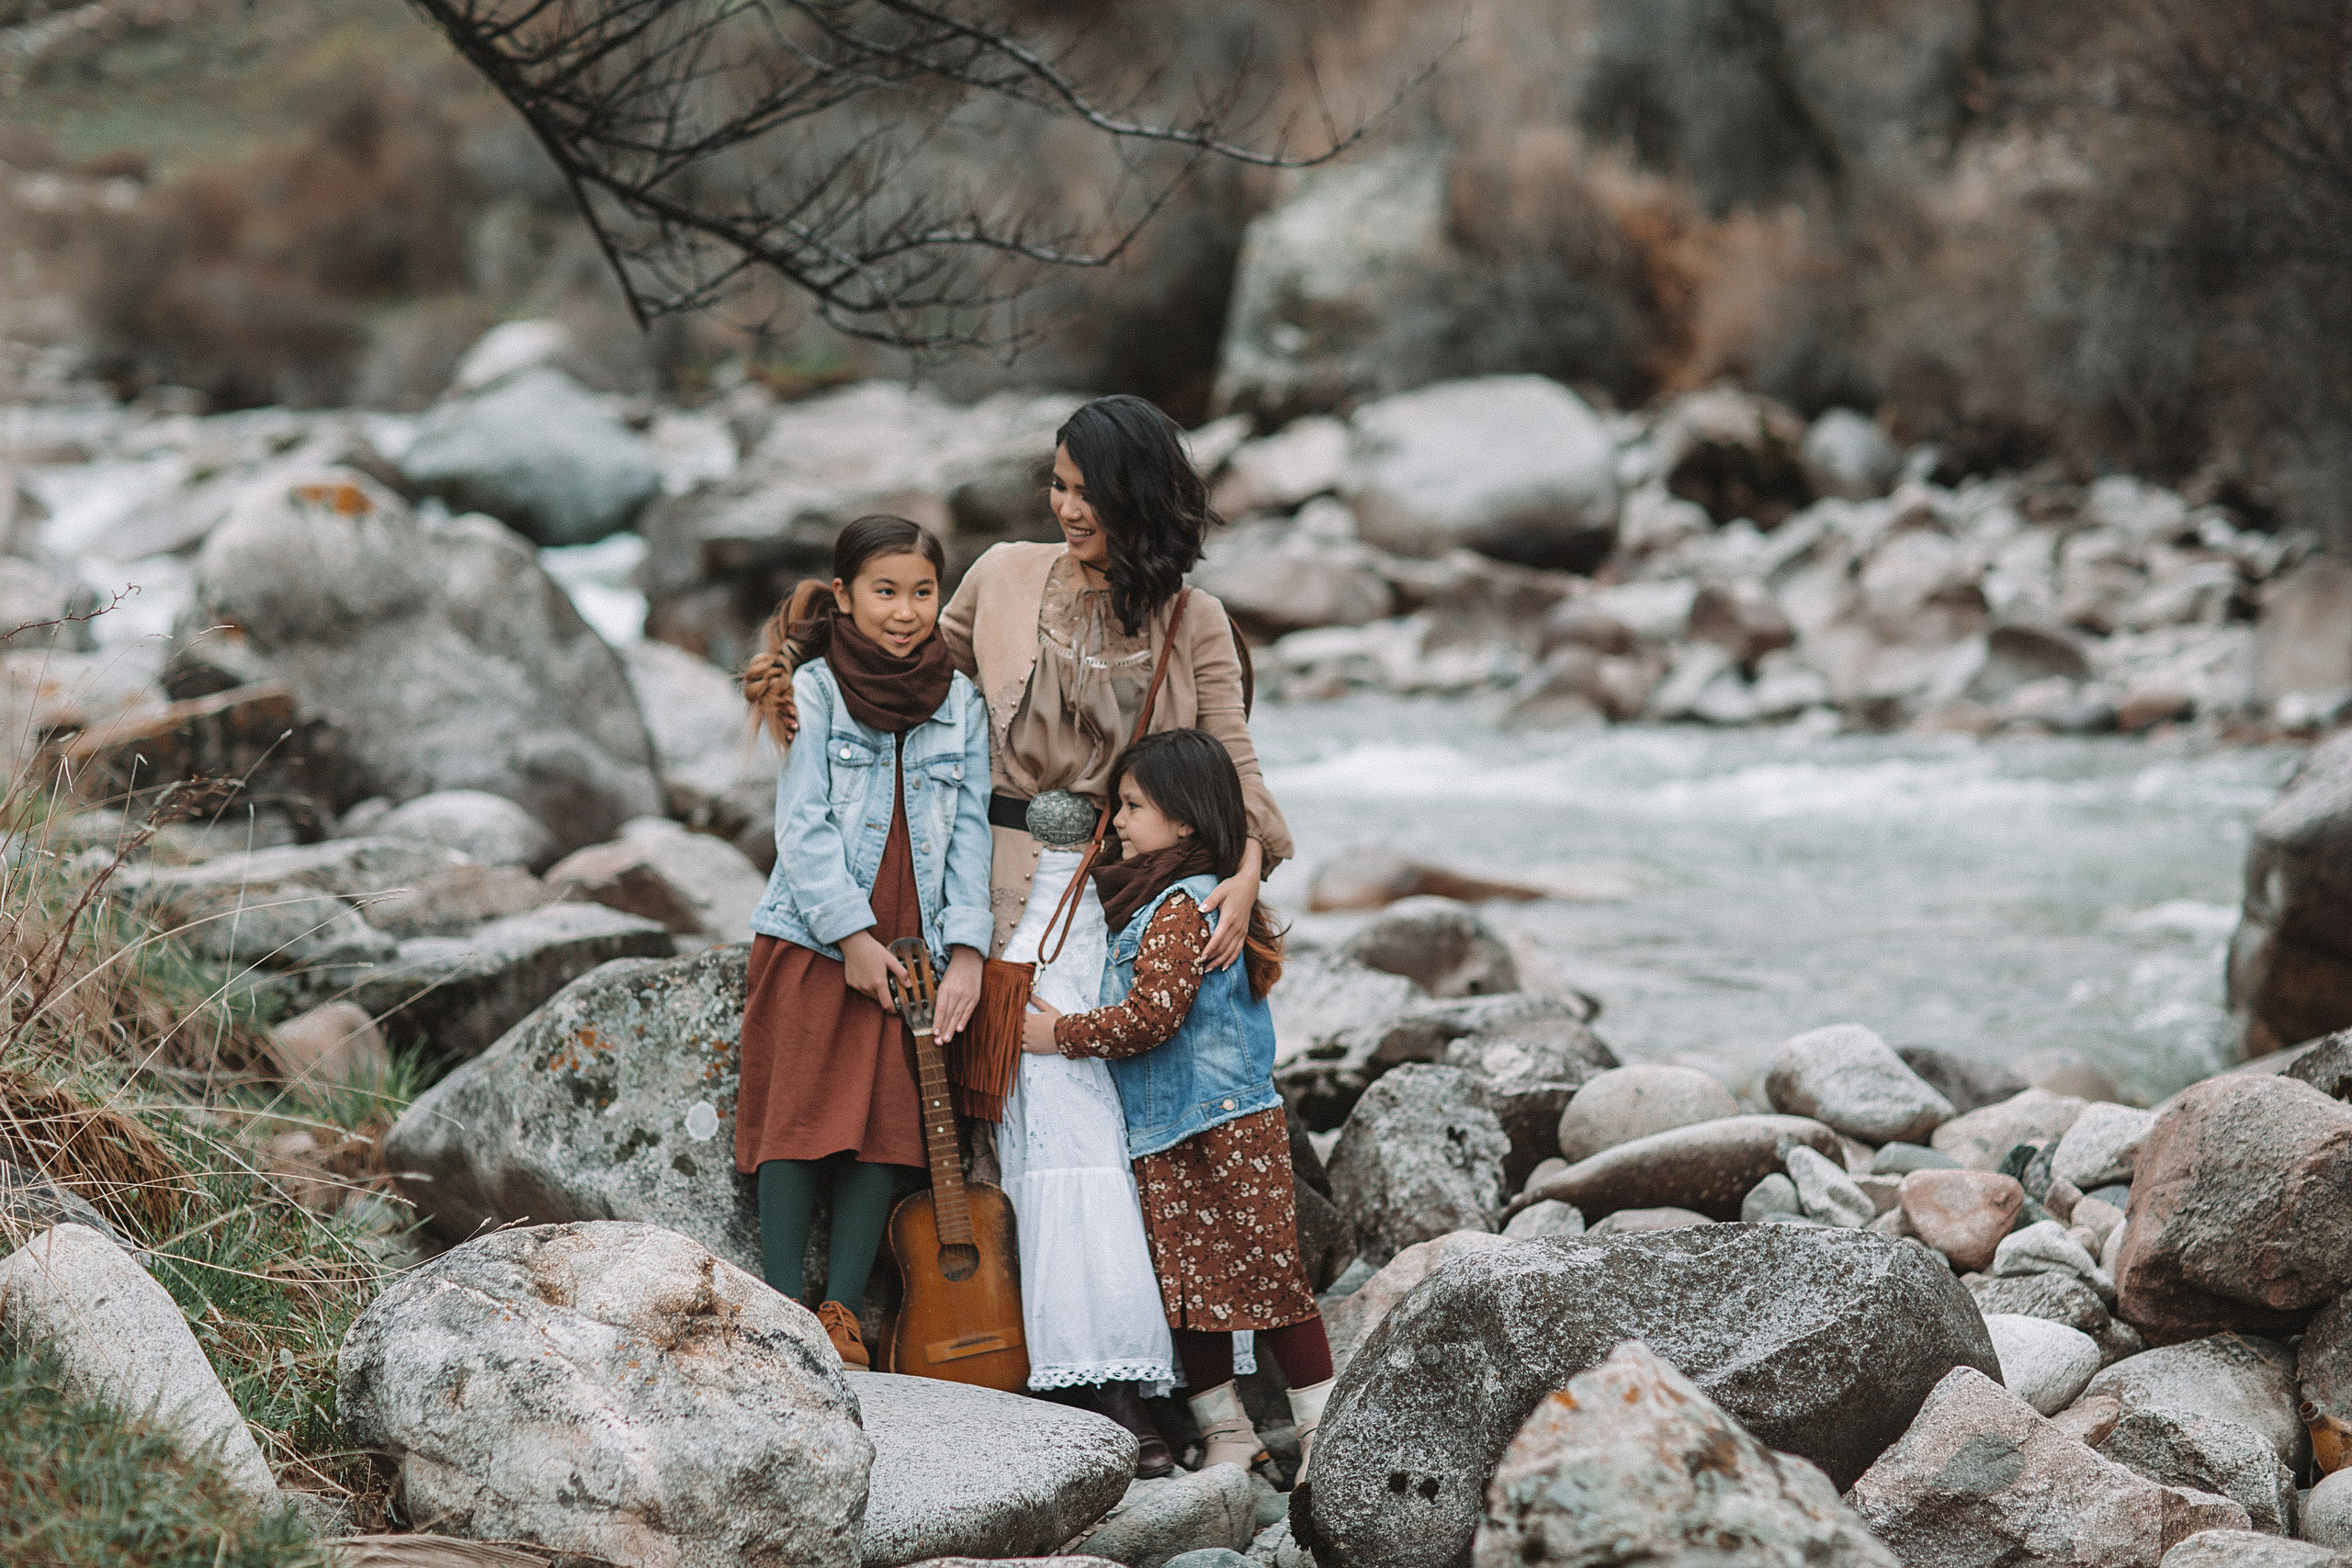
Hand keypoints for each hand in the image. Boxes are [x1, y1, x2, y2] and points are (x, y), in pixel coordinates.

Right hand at [842, 930, 906, 1008]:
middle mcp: (867, 987)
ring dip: (875, 990)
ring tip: (877, 976)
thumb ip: (901, 973)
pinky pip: (861, 989)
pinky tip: (867, 973)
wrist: (854, 943)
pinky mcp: (851, 983)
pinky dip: (866, 985)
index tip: (896, 1009)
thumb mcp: (891, 959)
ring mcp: (858, 986)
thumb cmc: (873, 950)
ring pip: (870, 994)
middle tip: (888, 985)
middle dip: (885, 996)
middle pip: (879, 999)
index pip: (886, 1004)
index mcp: (879, 983)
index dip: (893, 1009)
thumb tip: (909, 985)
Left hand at [934, 947, 982, 1042]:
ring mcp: (967, 995)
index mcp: (945, 988)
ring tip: (947, 1039)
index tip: (934, 1033)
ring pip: (958, 1015)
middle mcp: (956, 992)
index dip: (937, 1022)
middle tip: (939, 1042)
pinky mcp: (975, 996)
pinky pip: (968, 1011)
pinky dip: (963, 1021)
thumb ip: (940, 997)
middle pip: (949, 1014)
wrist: (969, 959)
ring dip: (952, 1028)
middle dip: (944, 1029)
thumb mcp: (943, 982)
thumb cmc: (953, 972)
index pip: (941, 1009)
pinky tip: (959, 1029)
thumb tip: (936, 1015)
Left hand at [1019, 1000, 1063, 1053]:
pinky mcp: (1031, 1048)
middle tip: (1022, 1024)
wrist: (1065, 1035)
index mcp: (1030, 1019)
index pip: (1018, 1015)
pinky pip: (1022, 1047)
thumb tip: (1030, 996)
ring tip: (1026, 1033)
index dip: (1019, 1014)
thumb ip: (1039, 1002)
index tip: (1021, 1014)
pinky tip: (1028, 1042)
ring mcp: (1028, 1039)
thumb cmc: (1058, 1021)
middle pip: (1017, 1026)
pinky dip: (1023, 1044)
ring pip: (1018, 1036)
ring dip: (1020, 1034)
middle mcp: (1027, 1029)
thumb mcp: (1049, 1009)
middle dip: (1019, 1024)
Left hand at [1196, 839, 1264, 970]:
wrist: (1249, 886)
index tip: (1200, 957)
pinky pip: (1238, 949)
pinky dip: (1231, 959)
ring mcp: (1242, 930)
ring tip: (1208, 970)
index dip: (1209, 949)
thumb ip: (1210, 900)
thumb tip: (1200, 909)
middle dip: (1212, 958)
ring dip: (1220, 962)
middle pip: (1224, 948)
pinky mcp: (1244, 932)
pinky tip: (1224, 967)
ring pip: (1231, 951)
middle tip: (1199, 966)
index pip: (1218, 938)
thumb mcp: (1219, 890)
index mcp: (1230, 917)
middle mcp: (1237, 926)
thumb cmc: (1232, 887)